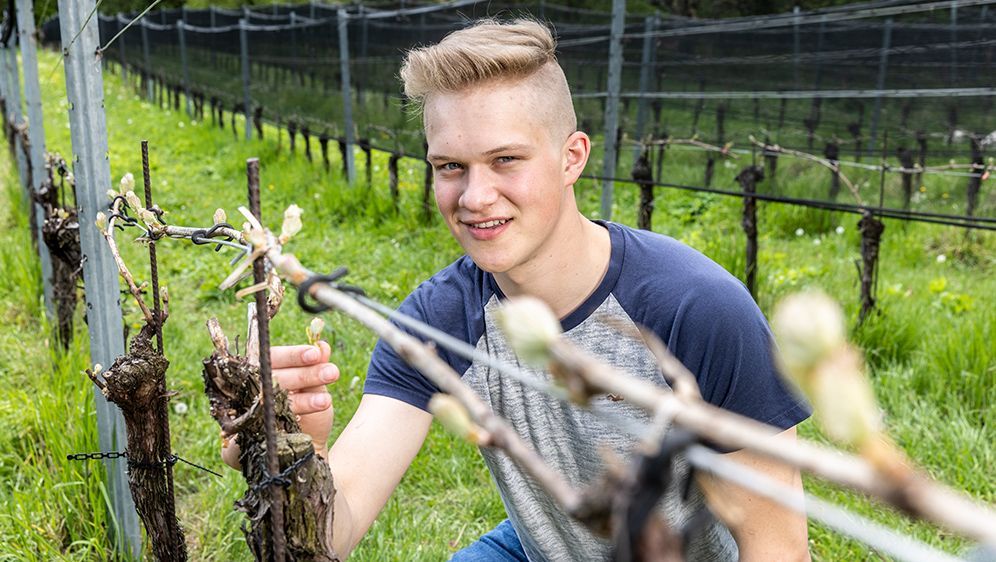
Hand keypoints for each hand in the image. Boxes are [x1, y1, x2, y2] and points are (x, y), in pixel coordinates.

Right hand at [220, 341, 339, 468]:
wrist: (300, 453)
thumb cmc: (306, 414)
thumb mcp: (315, 388)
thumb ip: (315, 367)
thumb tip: (323, 345)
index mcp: (262, 370)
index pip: (273, 356)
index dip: (294, 354)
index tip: (316, 354)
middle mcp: (248, 388)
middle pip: (271, 376)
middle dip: (304, 375)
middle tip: (332, 372)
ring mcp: (242, 411)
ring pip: (268, 401)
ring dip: (301, 400)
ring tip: (326, 400)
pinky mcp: (241, 436)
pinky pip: (261, 426)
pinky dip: (284, 422)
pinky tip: (304, 419)